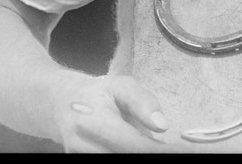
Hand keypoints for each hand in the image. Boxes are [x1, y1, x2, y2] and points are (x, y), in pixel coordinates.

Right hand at [53, 73, 170, 152]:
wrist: (57, 105)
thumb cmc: (95, 93)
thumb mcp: (119, 85)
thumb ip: (142, 101)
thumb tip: (163, 125)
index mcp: (95, 122)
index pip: (133, 145)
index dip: (159, 151)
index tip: (184, 151)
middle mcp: (84, 147)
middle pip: (126, 158)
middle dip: (153, 154)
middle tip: (174, 149)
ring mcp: (80, 157)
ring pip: (117, 161)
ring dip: (142, 155)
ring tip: (157, 146)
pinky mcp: (80, 163)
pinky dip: (129, 156)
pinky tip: (140, 147)